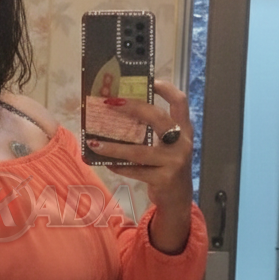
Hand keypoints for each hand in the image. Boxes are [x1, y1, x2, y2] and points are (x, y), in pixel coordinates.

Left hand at [86, 79, 193, 254]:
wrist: (178, 199)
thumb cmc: (167, 166)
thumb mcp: (167, 145)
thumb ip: (153, 130)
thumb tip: (118, 110)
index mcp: (184, 129)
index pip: (179, 102)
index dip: (164, 88)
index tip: (146, 80)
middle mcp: (182, 142)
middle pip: (158, 118)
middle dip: (133, 107)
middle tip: (110, 103)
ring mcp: (174, 161)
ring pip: (139, 150)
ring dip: (114, 147)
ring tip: (94, 142)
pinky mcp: (164, 178)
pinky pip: (135, 170)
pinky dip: (118, 166)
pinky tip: (105, 162)